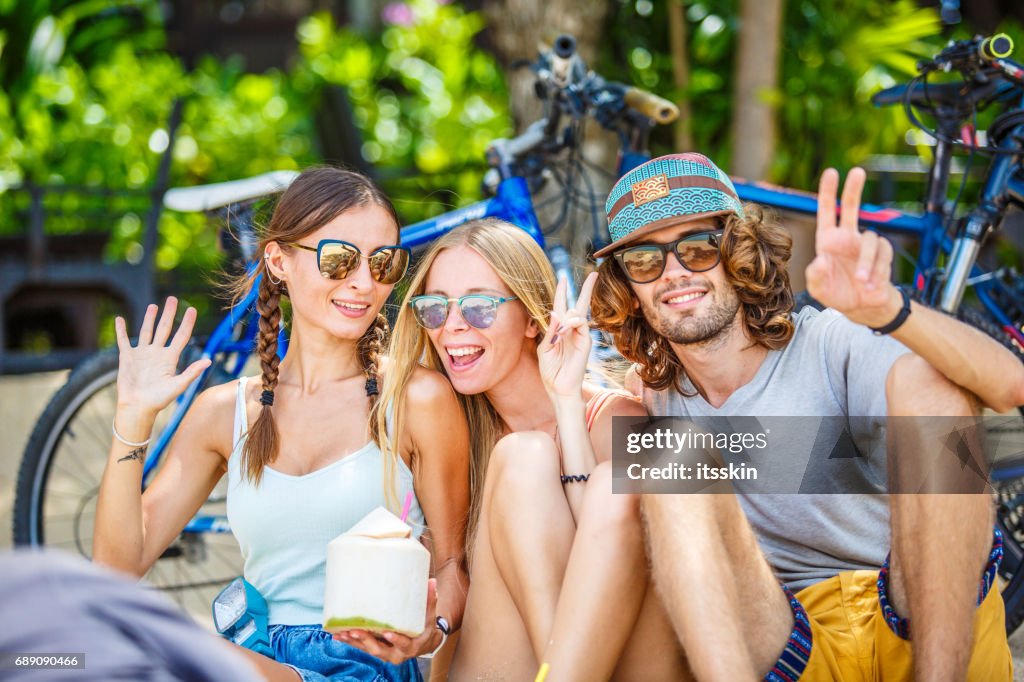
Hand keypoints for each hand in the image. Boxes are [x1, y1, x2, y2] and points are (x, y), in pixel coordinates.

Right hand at [114, 297, 210, 419]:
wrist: (138, 407)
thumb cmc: (159, 400)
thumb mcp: (178, 385)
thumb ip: (192, 372)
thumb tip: (208, 361)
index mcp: (170, 358)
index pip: (181, 336)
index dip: (187, 323)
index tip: (191, 309)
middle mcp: (157, 353)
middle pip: (164, 329)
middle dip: (168, 314)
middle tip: (172, 299)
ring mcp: (142, 354)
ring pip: (147, 331)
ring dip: (149, 318)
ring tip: (153, 305)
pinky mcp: (127, 357)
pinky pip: (123, 340)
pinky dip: (121, 330)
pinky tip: (119, 319)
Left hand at [332, 578, 439, 663]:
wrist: (422, 644)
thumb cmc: (424, 627)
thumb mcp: (429, 616)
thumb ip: (430, 600)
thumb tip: (432, 581)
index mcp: (411, 646)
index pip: (403, 644)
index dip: (396, 640)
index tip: (388, 633)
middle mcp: (396, 654)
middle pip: (379, 650)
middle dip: (366, 641)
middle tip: (355, 631)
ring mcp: (385, 653)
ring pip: (367, 650)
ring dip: (354, 642)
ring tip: (342, 633)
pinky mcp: (376, 650)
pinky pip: (361, 648)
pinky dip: (350, 642)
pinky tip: (338, 635)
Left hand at [539, 273, 597, 401]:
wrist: (558, 388)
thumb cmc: (550, 371)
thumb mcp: (545, 348)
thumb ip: (550, 330)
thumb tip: (556, 312)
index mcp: (559, 330)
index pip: (562, 307)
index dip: (562, 293)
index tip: (563, 278)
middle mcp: (571, 330)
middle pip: (579, 305)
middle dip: (586, 289)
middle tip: (594, 274)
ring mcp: (580, 335)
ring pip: (578, 314)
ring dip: (566, 319)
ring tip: (559, 333)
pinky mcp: (586, 342)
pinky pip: (582, 324)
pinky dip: (571, 323)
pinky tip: (564, 330)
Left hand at [805, 167, 902, 327]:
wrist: (862, 308)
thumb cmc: (837, 294)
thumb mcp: (819, 288)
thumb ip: (815, 275)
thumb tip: (819, 260)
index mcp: (828, 241)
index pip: (828, 212)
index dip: (828, 193)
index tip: (831, 172)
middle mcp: (847, 238)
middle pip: (853, 208)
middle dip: (854, 189)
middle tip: (857, 172)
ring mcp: (865, 245)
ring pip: (870, 240)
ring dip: (866, 263)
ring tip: (860, 282)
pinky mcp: (883, 254)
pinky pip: (883, 255)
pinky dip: (877, 271)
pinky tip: (871, 285)